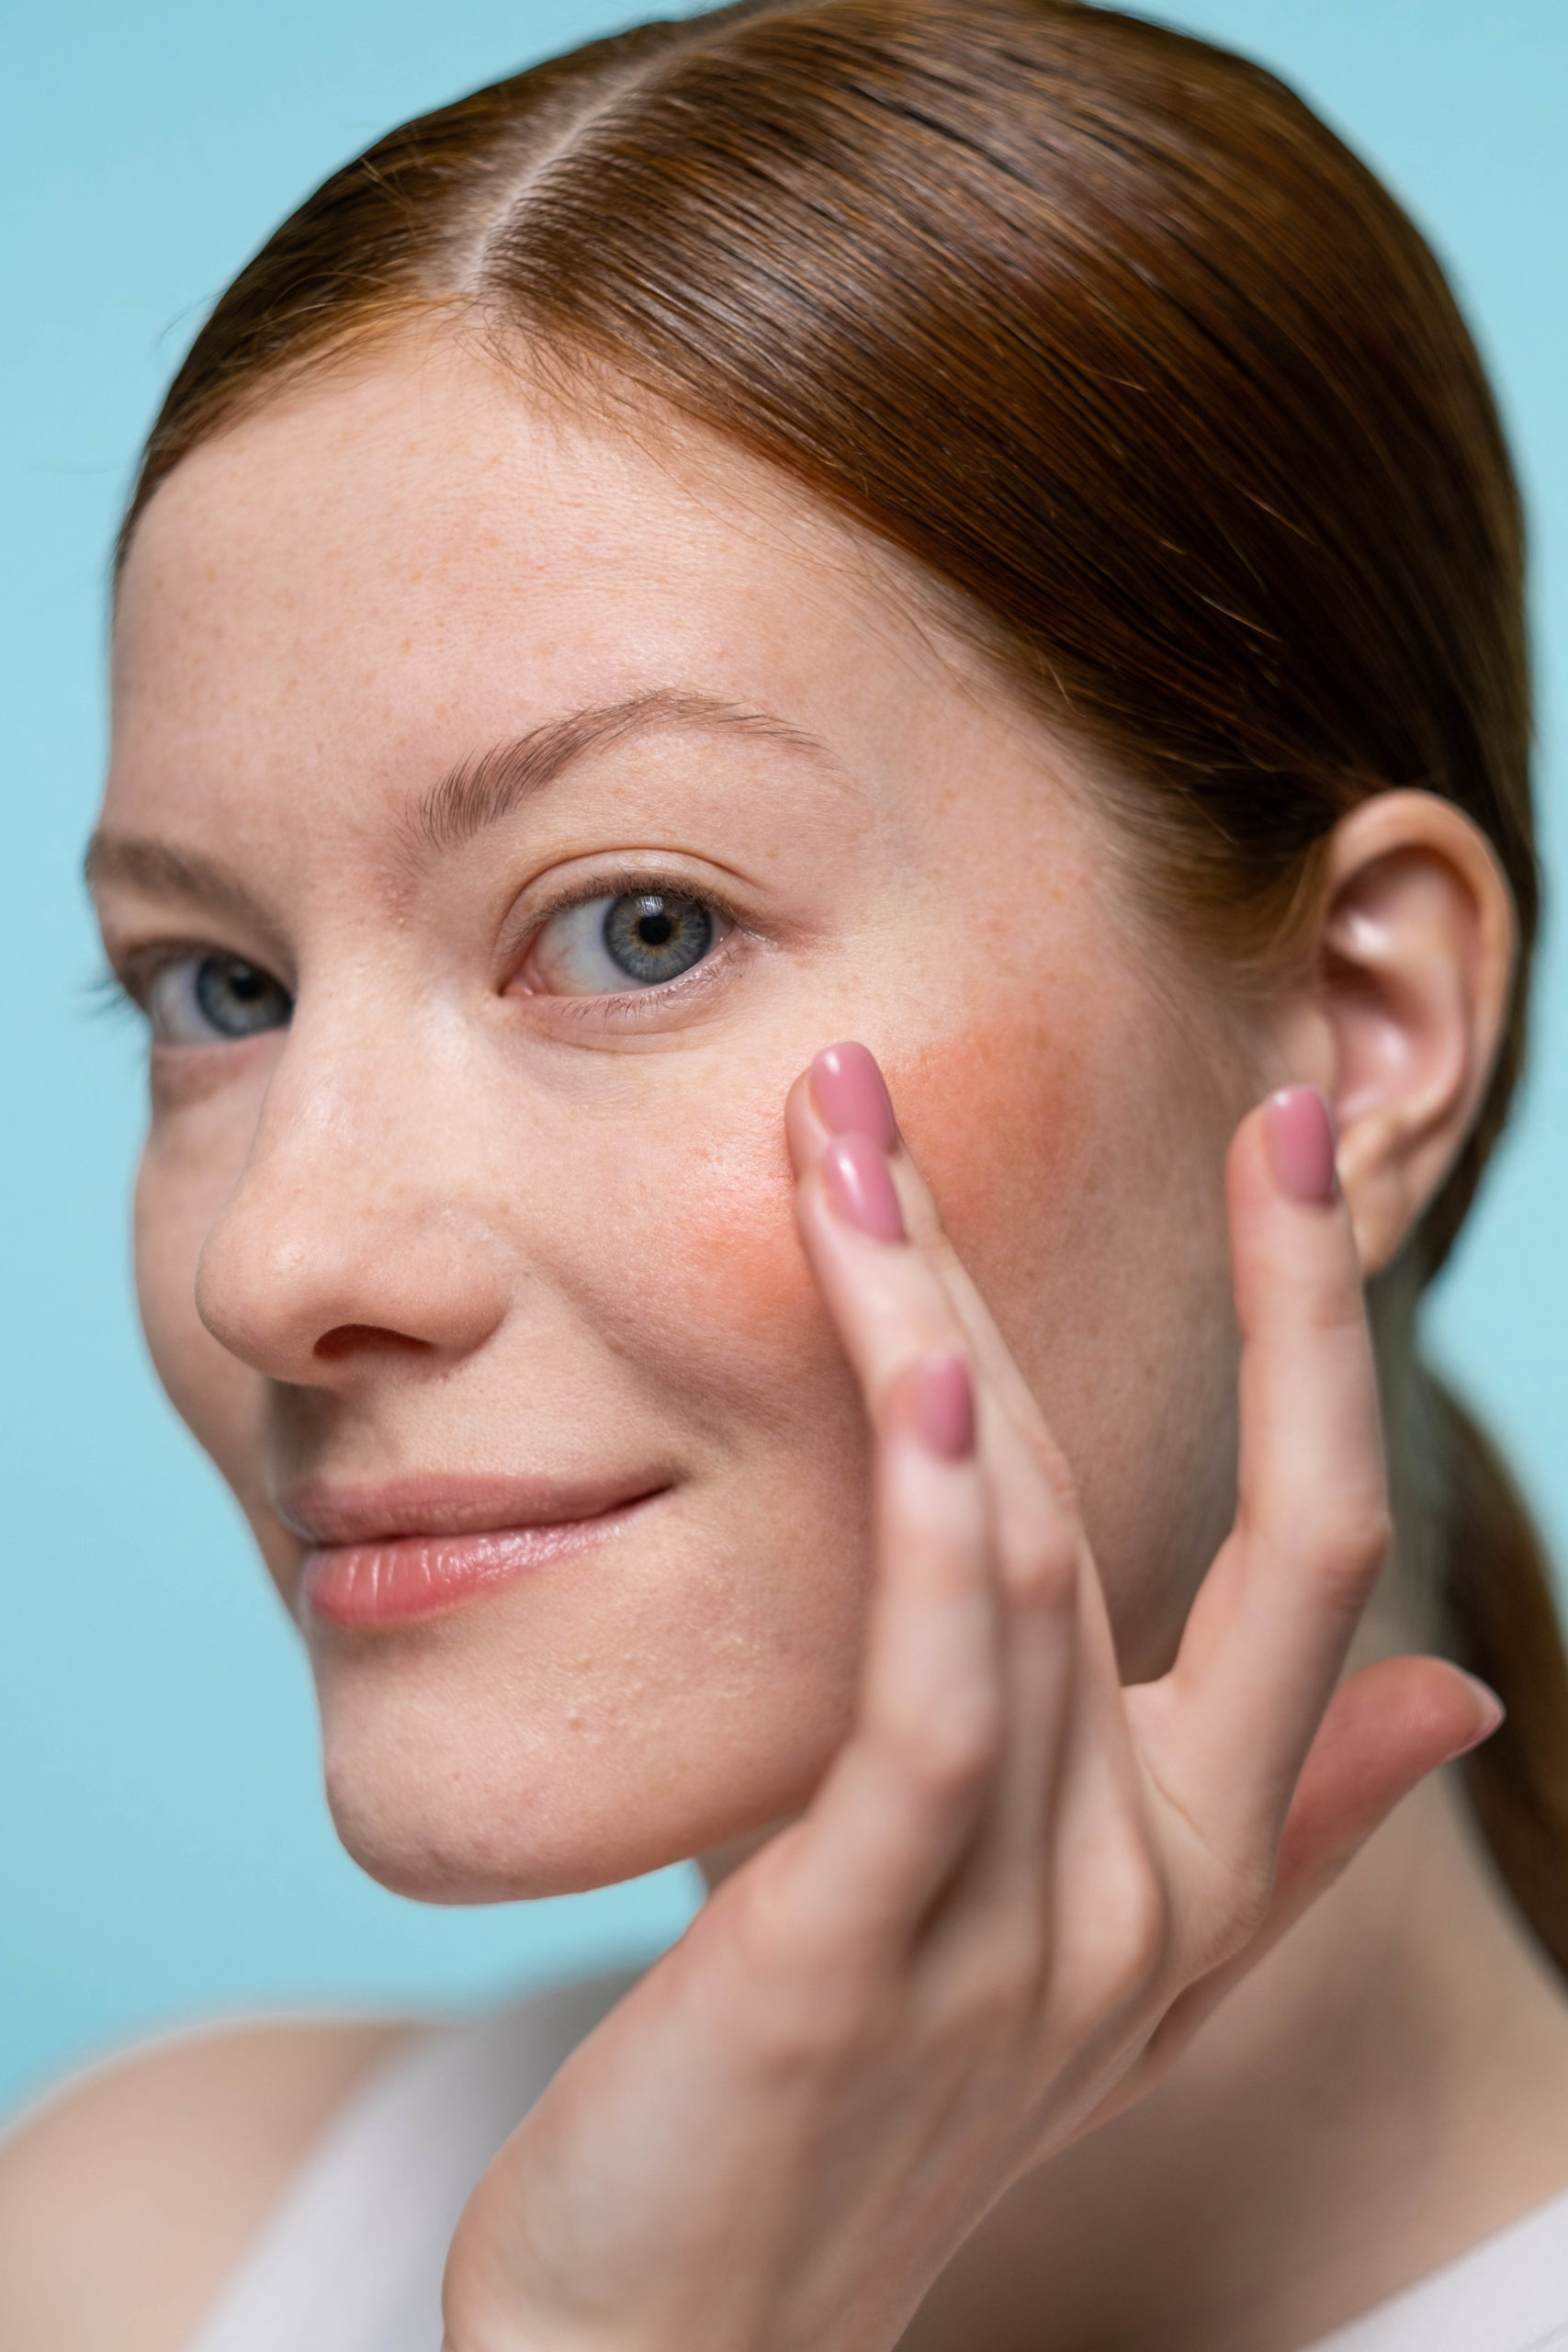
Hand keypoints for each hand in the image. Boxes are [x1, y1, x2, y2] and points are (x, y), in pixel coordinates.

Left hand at [442, 1047, 1498, 2351]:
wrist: (687, 2348)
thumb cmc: (880, 2111)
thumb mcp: (1117, 1966)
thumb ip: (1292, 1831)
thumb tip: (1462, 1710)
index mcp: (1201, 1856)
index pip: (1319, 1546)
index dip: (1317, 1336)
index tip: (1286, 1145)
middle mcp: (1143, 1878)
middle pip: (1137, 1510)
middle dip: (1053, 1277)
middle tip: (920, 1077)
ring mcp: (1018, 1920)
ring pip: (1014, 1558)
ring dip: (938, 1328)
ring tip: (853, 1145)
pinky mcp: (859, 1947)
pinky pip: (930, 1703)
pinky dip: (929, 1525)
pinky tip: (907, 1362)